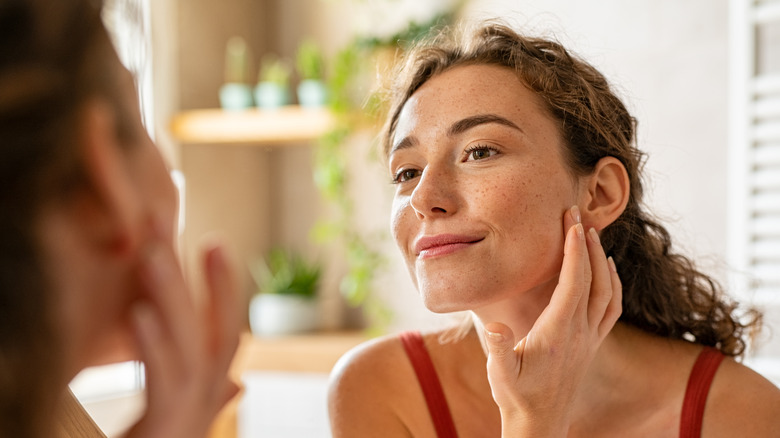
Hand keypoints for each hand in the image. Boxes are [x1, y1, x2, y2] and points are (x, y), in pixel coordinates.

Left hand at [124, 229, 240, 437]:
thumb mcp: (169, 420)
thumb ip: (197, 395)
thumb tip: (239, 383)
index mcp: (205, 397)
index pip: (222, 334)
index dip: (223, 288)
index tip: (213, 241)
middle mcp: (204, 406)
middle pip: (212, 332)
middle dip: (200, 276)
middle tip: (179, 222)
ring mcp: (189, 420)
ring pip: (192, 351)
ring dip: (174, 298)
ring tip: (152, 253)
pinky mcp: (165, 432)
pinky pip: (163, 385)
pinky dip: (154, 347)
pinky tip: (139, 313)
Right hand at [484, 206, 621, 436]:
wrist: (540, 423)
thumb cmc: (516, 396)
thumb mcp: (501, 374)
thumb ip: (500, 349)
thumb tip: (497, 326)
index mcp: (559, 332)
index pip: (573, 281)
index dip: (574, 249)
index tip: (570, 221)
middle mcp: (581, 332)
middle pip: (594, 279)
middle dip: (587, 243)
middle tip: (577, 214)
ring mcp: (590, 338)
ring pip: (608, 291)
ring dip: (602, 260)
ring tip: (592, 235)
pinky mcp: (592, 344)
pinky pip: (612, 307)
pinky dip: (613, 283)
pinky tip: (607, 271)